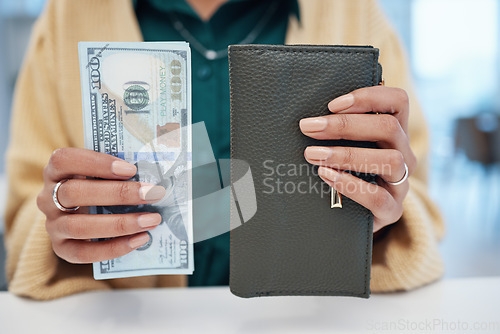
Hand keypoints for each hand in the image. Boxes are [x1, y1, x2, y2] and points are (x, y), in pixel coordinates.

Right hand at [37, 148, 165, 263]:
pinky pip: (84, 253)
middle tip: (152, 193)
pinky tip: (141, 239)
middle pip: (74, 193)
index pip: (65, 160)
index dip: (97, 163)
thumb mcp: (106, 172)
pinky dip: (114, 248)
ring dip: (121, 223)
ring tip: (152, 219)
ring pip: (79, 226)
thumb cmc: (102, 186)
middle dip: (118, 193)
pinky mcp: (61, 248)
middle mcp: (47, 197)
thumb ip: (122, 169)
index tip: (131, 169)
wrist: (87, 216)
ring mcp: (53, 224)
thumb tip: (155, 169)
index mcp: (56, 170)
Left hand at [299, 86, 416, 231]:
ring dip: (347, 154)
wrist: (350, 218)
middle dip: (345, 125)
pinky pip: (379, 197)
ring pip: (391, 160)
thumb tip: (311, 117)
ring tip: (314, 154)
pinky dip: (351, 184)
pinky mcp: (392, 211)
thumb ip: (340, 131)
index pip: (398, 101)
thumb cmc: (344, 173)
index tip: (332, 105)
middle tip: (310, 127)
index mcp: (395, 133)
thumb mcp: (346, 147)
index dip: (368, 97)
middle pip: (389, 128)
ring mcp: (401, 184)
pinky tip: (326, 176)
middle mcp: (405, 155)